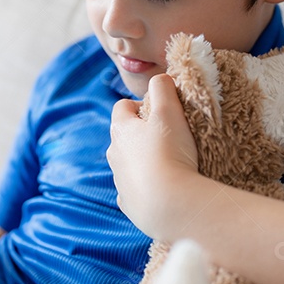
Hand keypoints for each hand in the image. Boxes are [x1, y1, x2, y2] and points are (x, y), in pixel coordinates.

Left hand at [108, 73, 198, 237]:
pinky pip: (133, 190)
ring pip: (127, 164)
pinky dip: (144, 187)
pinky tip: (163, 188)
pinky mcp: (128, 203)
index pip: (122, 107)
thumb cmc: (169, 153)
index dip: (141, 104)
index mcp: (120, 130)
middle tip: (169, 137)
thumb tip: (160, 78)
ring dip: (143, 161)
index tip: (162, 111)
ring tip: (170, 164)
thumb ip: (163, 88)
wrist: (170, 205)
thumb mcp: (169, 111)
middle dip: (142, 134)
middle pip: (123, 137)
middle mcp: (114, 154)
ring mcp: (119, 180)